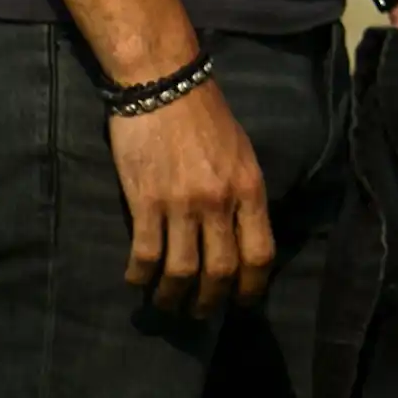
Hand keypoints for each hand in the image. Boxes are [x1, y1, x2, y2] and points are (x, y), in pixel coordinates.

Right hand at [110, 81, 274, 315]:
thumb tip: (242, 234)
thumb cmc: (205, 115)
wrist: (164, 83)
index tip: (244, 302)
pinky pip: (145, 255)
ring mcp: (182, 204)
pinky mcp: (146, 202)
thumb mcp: (242, 151)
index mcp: (249, 188)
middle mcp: (220, 201)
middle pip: (220, 272)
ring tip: (166, 304)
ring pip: (181, 272)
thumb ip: (243, 193)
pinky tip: (138, 281)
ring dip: (172, 298)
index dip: (253, 287)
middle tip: (199, 313)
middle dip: (210, 303)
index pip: (260, 253)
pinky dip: (141, 277)